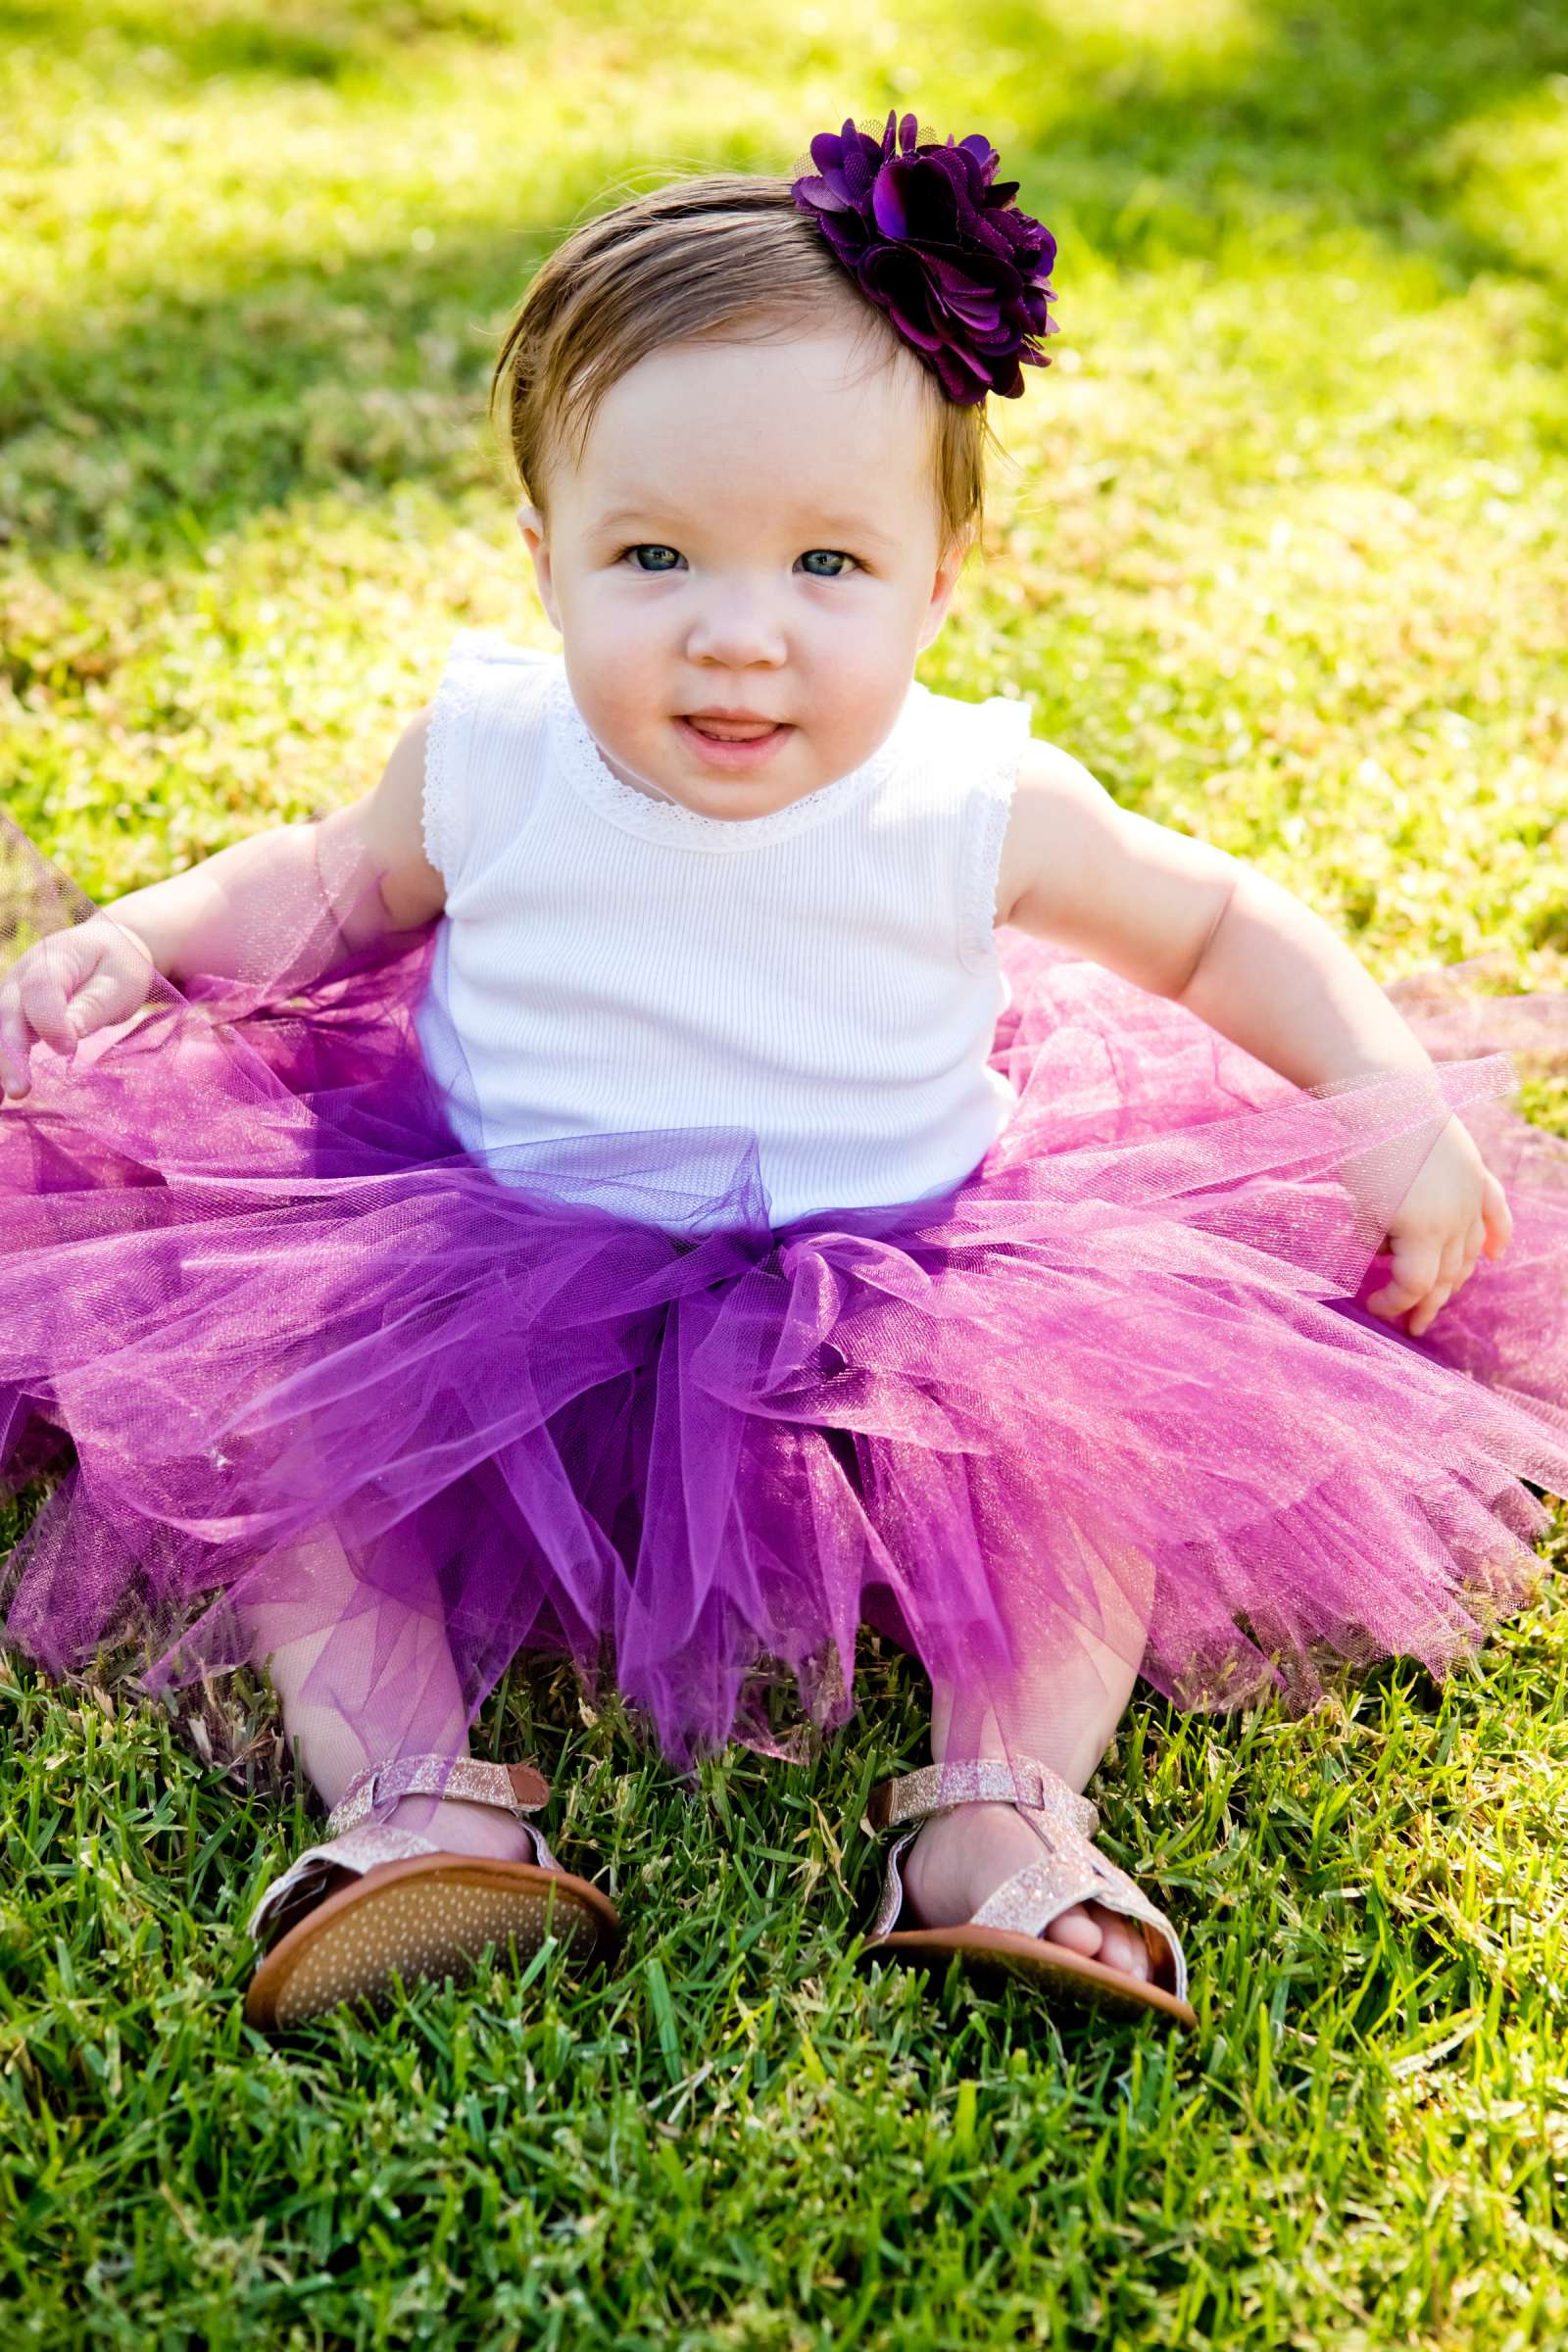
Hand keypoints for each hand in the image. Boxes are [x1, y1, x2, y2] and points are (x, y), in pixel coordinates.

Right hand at [0, 917, 155, 1099]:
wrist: (105, 949)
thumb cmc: (116, 966)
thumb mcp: (119, 982)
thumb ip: (93, 1006)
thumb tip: (70, 1033)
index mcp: (53, 959)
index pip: (40, 989)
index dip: (48, 1020)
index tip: (67, 1049)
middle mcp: (22, 976)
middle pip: (8, 1013)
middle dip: (10, 1053)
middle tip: (20, 1090)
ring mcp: (12, 995)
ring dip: (0, 1064)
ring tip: (2, 1099)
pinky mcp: (12, 1015)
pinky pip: (1, 1039)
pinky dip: (0, 1066)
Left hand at [1365, 1114, 1511, 1337]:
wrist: (1391, 1098)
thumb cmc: (1366, 1153)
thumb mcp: (1361, 1206)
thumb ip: (1374, 1238)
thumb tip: (1383, 1250)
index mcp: (1423, 1231)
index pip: (1415, 1284)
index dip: (1394, 1302)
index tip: (1372, 1305)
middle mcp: (1456, 1219)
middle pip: (1447, 1275)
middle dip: (1427, 1303)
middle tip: (1412, 1324)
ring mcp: (1472, 1197)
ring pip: (1470, 1251)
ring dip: (1455, 1277)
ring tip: (1440, 1295)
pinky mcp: (1477, 1176)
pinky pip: (1495, 1214)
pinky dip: (1498, 1236)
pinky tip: (1496, 1254)